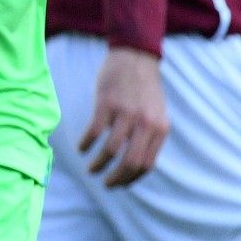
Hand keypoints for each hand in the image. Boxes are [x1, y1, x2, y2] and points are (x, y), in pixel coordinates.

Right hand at [80, 46, 166, 187]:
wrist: (135, 57)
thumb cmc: (144, 88)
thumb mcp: (156, 114)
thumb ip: (150, 136)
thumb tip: (136, 164)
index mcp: (160, 129)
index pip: (146, 165)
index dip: (130, 179)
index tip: (119, 183)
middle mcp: (145, 123)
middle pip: (130, 162)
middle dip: (115, 178)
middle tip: (104, 184)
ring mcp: (125, 113)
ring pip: (111, 150)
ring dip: (98, 164)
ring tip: (90, 168)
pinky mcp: (107, 103)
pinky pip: (95, 131)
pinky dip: (86, 143)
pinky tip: (81, 148)